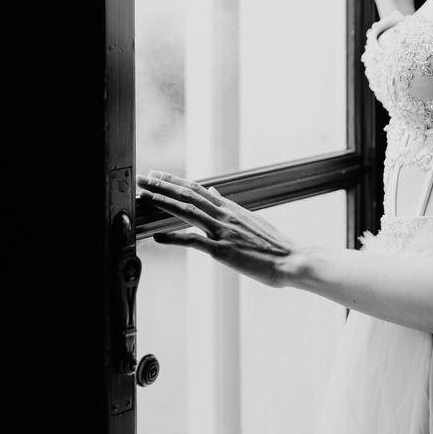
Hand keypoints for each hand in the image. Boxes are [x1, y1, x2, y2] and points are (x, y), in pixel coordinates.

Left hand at [138, 172, 293, 287]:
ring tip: (143, 196)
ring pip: (187, 211)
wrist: (291, 259)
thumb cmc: (273, 244)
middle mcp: (225, 215)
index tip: (157, 174)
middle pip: (188, 195)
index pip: (197, 189)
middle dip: (162, 186)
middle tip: (141, 178)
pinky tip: (157, 237)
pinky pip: (194, 241)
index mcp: (231, 208)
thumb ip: (229, 206)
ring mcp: (223, 231)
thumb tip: (214, 191)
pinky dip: (174, 237)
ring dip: (163, 202)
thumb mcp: (250, 219)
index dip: (175, 181)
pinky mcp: (223, 250)